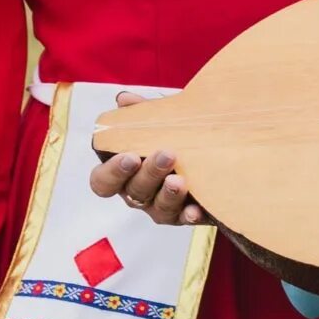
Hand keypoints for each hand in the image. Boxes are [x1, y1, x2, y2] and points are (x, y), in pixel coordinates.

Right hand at [87, 90, 207, 225]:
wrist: (216, 150)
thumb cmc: (177, 135)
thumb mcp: (163, 120)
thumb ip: (141, 113)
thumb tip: (124, 99)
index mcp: (125, 172)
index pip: (103, 181)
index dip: (112, 171)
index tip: (129, 155)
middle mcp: (139, 193)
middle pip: (134, 192)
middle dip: (149, 174)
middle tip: (167, 155)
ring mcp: (162, 207)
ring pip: (158, 208)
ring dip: (168, 194)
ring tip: (180, 180)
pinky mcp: (187, 215)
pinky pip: (185, 219)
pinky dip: (190, 215)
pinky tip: (196, 209)